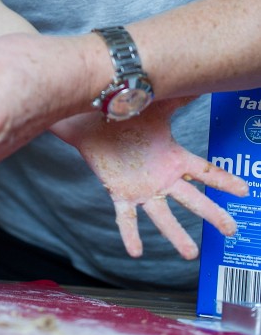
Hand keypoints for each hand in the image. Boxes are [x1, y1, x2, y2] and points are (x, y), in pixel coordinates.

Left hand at [53, 99, 247, 258]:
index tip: (244, 190)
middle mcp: (162, 177)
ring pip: (163, 216)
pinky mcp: (120, 193)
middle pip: (192, 199)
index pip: (205, 170)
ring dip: (176, 235)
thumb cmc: (124, 111)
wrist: (91, 116)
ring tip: (190, 254)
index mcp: (173, 158)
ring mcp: (142, 188)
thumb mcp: (155, 104)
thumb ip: (178, 96)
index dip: (224, 181)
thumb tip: (199, 81)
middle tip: (231, 229)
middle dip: (212, 214)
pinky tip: (136, 251)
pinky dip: (130, 234)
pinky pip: (126, 217)